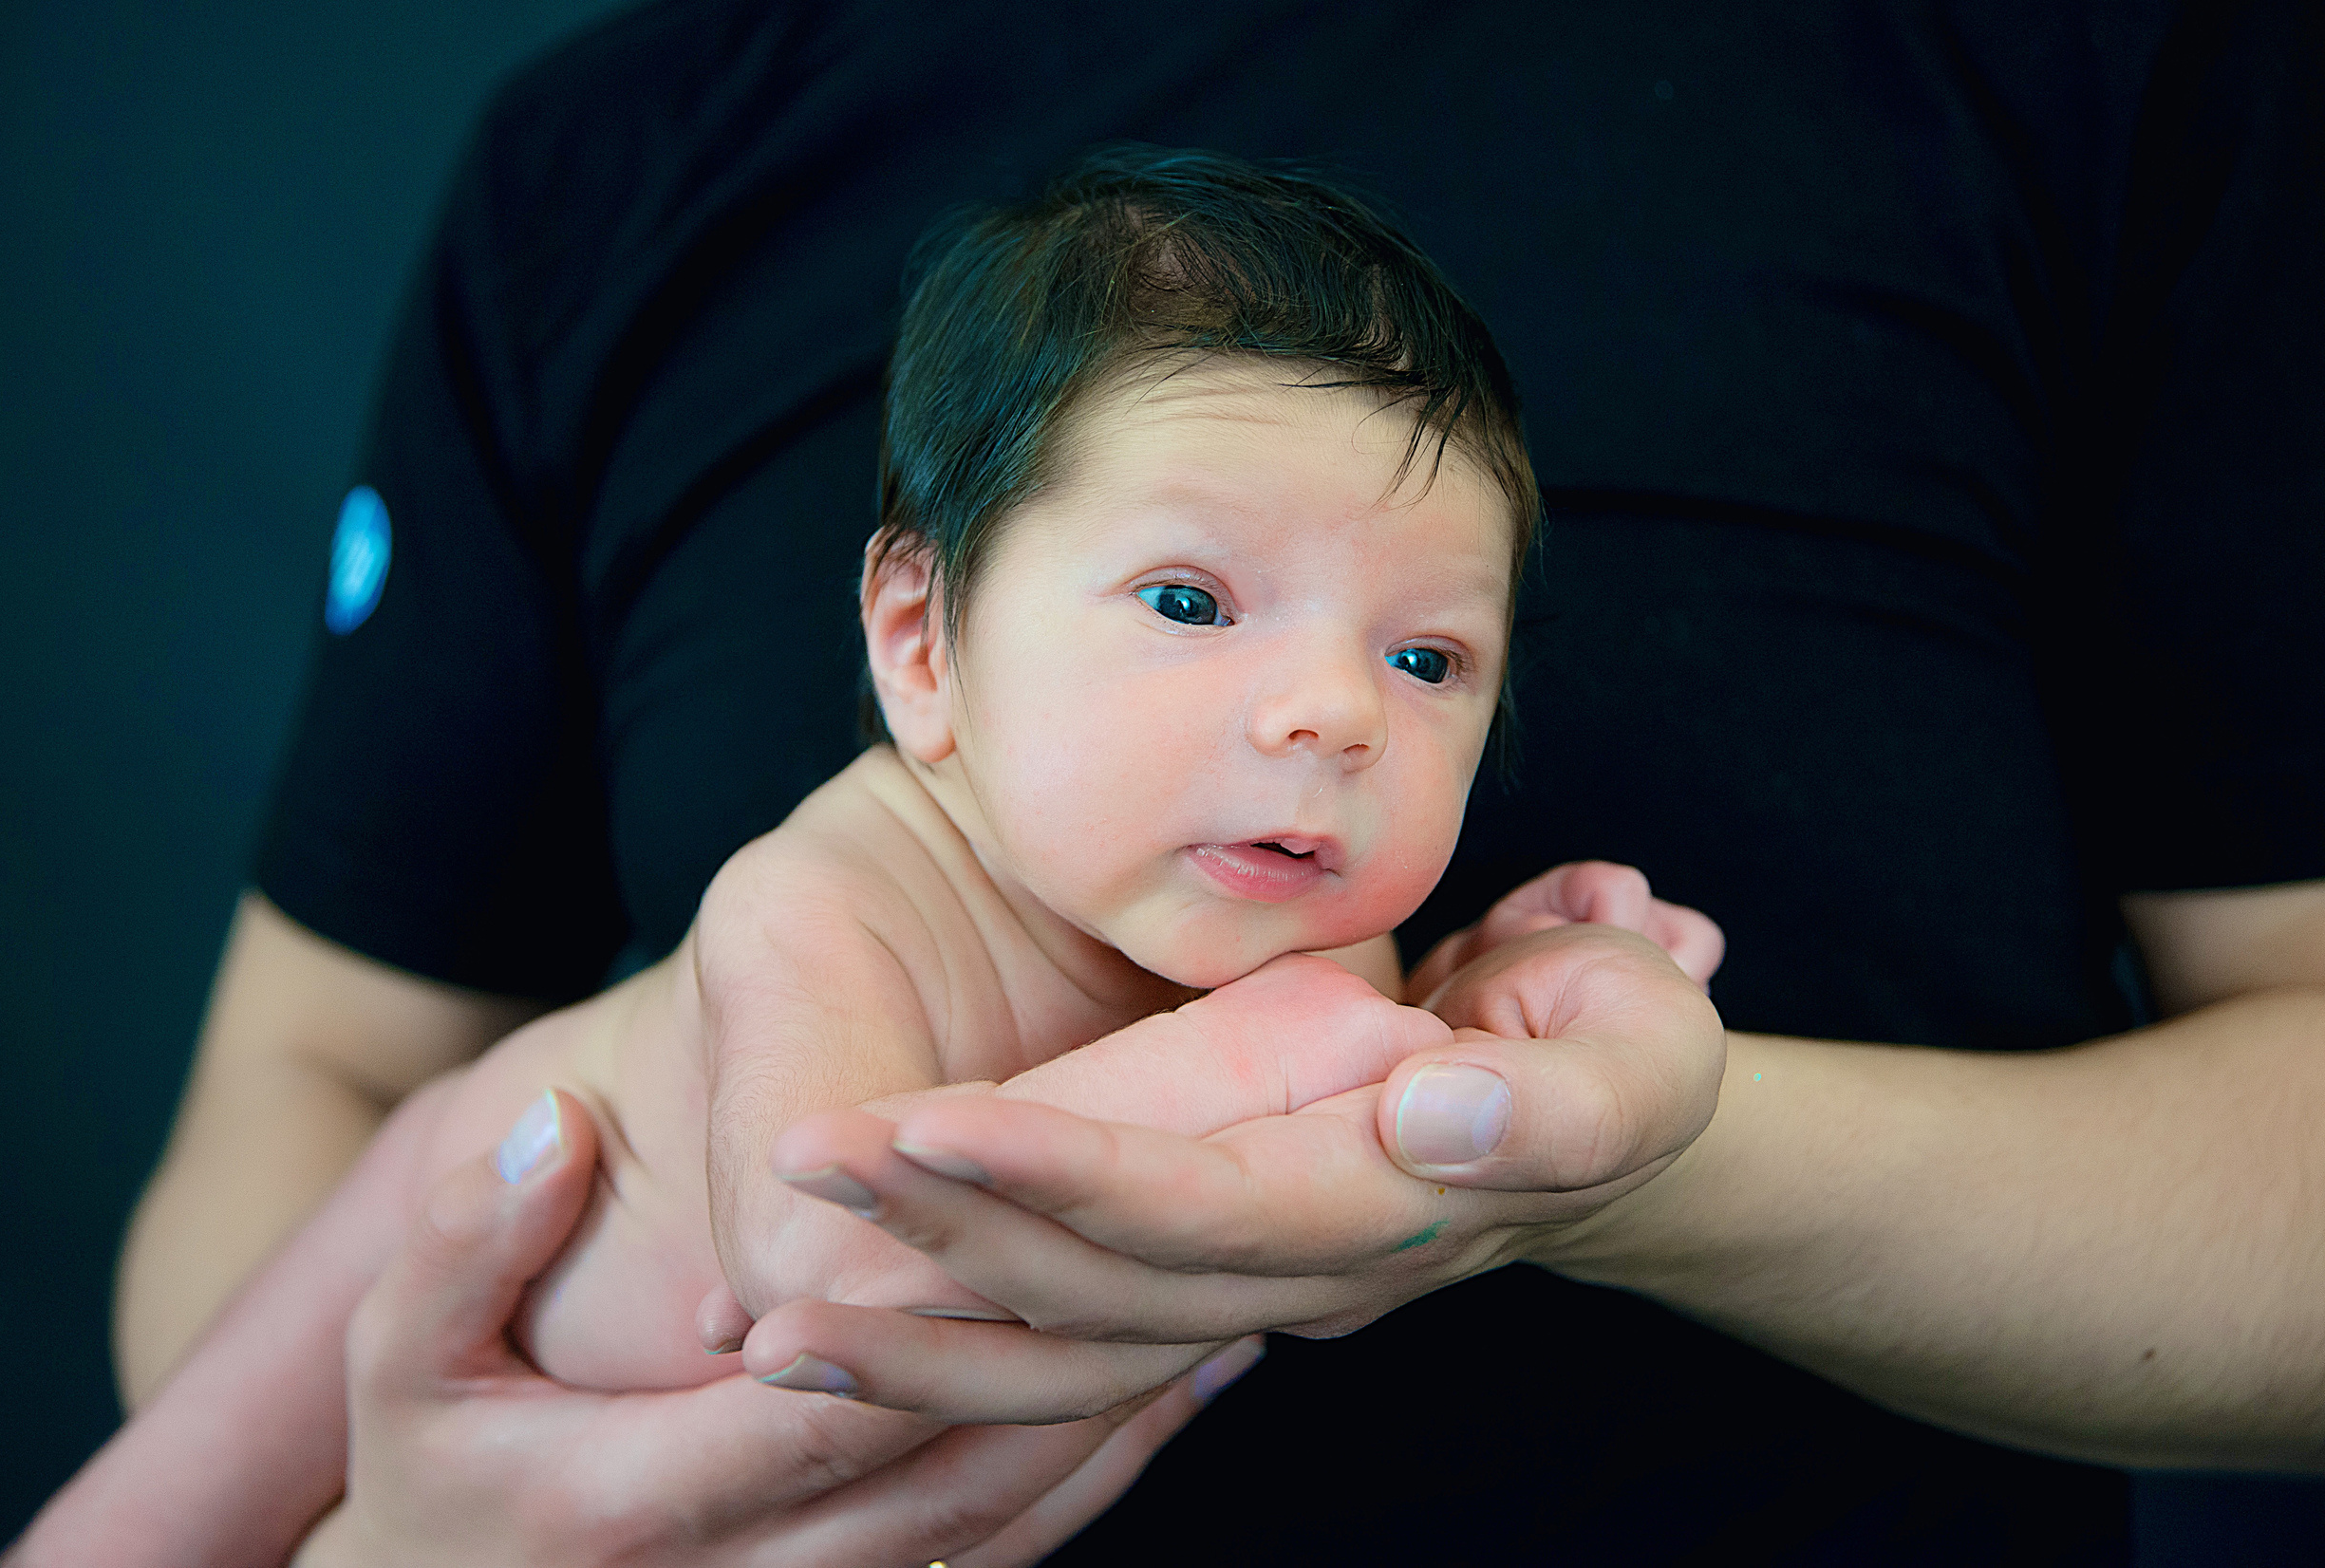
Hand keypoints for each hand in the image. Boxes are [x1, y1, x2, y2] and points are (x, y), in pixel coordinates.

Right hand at [295, 1089, 1249, 1567]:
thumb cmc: (430, 1480)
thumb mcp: (405, 1361)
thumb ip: (466, 1240)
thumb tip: (553, 1124)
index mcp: (639, 1504)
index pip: (824, 1412)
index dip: (938, 1324)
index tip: (1049, 1230)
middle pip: (948, 1485)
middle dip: (1076, 1379)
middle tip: (1197, 1264)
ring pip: (992, 1536)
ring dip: (1107, 1435)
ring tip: (1220, 1322)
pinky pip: (990, 1567)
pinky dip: (1080, 1488)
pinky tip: (1157, 1402)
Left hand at [743, 868, 1723, 1422]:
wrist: (1591, 1108)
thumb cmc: (1616, 1049)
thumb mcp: (1641, 1049)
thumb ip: (1562, 1096)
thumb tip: (1442, 1108)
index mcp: (1378, 1210)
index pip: (1199, 1211)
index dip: (1060, 1180)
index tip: (917, 1128)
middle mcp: (1293, 1276)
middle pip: (1098, 1299)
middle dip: (937, 1255)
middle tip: (788, 1180)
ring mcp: (1242, 1292)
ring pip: (1063, 1354)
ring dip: (914, 1350)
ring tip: (761, 1333)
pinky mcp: (1201, 1276)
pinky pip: (1064, 1347)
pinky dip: (950, 1353)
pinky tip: (841, 1336)